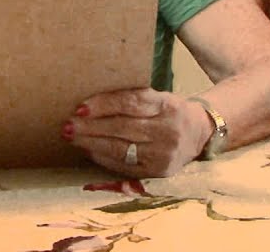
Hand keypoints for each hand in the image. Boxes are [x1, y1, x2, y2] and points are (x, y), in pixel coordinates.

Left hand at [65, 89, 210, 177]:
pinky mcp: (159, 171)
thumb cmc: (170, 111)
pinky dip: (104, 158)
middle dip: (91, 127)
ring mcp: (164, 153)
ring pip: (121, 149)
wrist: (201, 133)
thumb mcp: (158, 97)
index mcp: (166, 104)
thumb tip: (89, 103)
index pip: (131, 103)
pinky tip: (89, 151)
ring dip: (92, 143)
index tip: (80, 107)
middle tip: (67, 125)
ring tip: (72, 137)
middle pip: (123, 127)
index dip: (104, 104)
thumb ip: (132, 99)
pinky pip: (125, 166)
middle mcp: (167, 129)